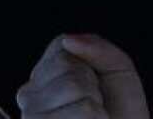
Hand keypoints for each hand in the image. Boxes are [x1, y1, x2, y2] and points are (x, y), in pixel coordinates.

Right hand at [16, 33, 150, 118]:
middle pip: (68, 70)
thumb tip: (68, 40)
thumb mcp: (118, 69)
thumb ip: (97, 48)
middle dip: (93, 89)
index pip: (61, 46)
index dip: (88, 66)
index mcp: (43, 76)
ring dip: (96, 108)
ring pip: (73, 89)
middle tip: (96, 109)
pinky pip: (82, 112)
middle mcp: (29, 98)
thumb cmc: (122, 113)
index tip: (94, 87)